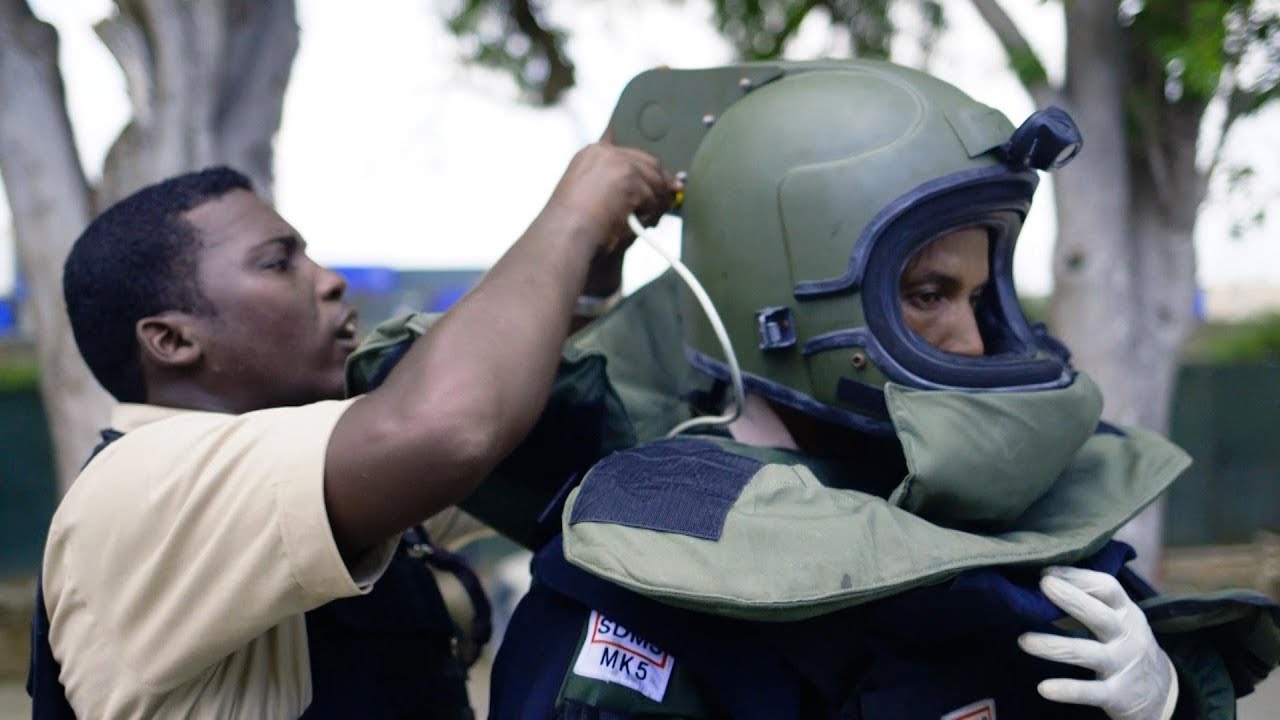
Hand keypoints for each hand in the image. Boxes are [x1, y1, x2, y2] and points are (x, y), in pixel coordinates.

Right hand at [542, 128, 679, 258]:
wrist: (565, 235)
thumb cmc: (574, 227)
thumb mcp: (592, 198)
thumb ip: (615, 187)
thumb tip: (648, 189)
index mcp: (592, 154)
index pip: (629, 153)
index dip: (647, 168)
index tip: (662, 177)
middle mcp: (605, 153)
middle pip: (649, 162)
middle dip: (662, 183)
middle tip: (668, 201)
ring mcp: (618, 163)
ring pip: (655, 181)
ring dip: (658, 204)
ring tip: (651, 221)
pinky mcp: (631, 179)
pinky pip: (654, 198)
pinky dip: (653, 214)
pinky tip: (642, 225)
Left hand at [1018, 566, 1177, 719]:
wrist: (1162, 693)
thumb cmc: (1126, 644)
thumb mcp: (1120, 619)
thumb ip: (1091, 601)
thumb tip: (1046, 579)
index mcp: (1126, 613)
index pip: (1107, 588)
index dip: (1079, 577)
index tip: (1047, 571)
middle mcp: (1125, 636)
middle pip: (1099, 615)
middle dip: (1072, 599)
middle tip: (1044, 585)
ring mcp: (1121, 665)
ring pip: (1086, 653)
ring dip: (1054, 647)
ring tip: (1024, 640)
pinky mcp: (1116, 694)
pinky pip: (1089, 692)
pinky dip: (1067, 690)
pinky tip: (1044, 688)